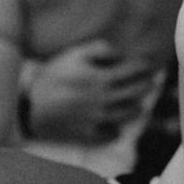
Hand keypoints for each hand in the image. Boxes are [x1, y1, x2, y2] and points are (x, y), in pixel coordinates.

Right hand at [24, 39, 154, 142]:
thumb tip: (120, 52)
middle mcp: (104, 100)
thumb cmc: (52, 77)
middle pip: (135, 92)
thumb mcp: (73, 55)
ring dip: (137, 107)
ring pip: (128, 114)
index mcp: (101, 79)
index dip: (145, 66)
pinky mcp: (90, 133)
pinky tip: (118, 124)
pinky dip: (118, 128)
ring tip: (140, 102)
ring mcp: (98, 118)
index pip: (132, 71)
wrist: (30, 106)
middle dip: (147, 85)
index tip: (151, 64)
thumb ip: (99, 50)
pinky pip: (112, 133)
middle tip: (152, 80)